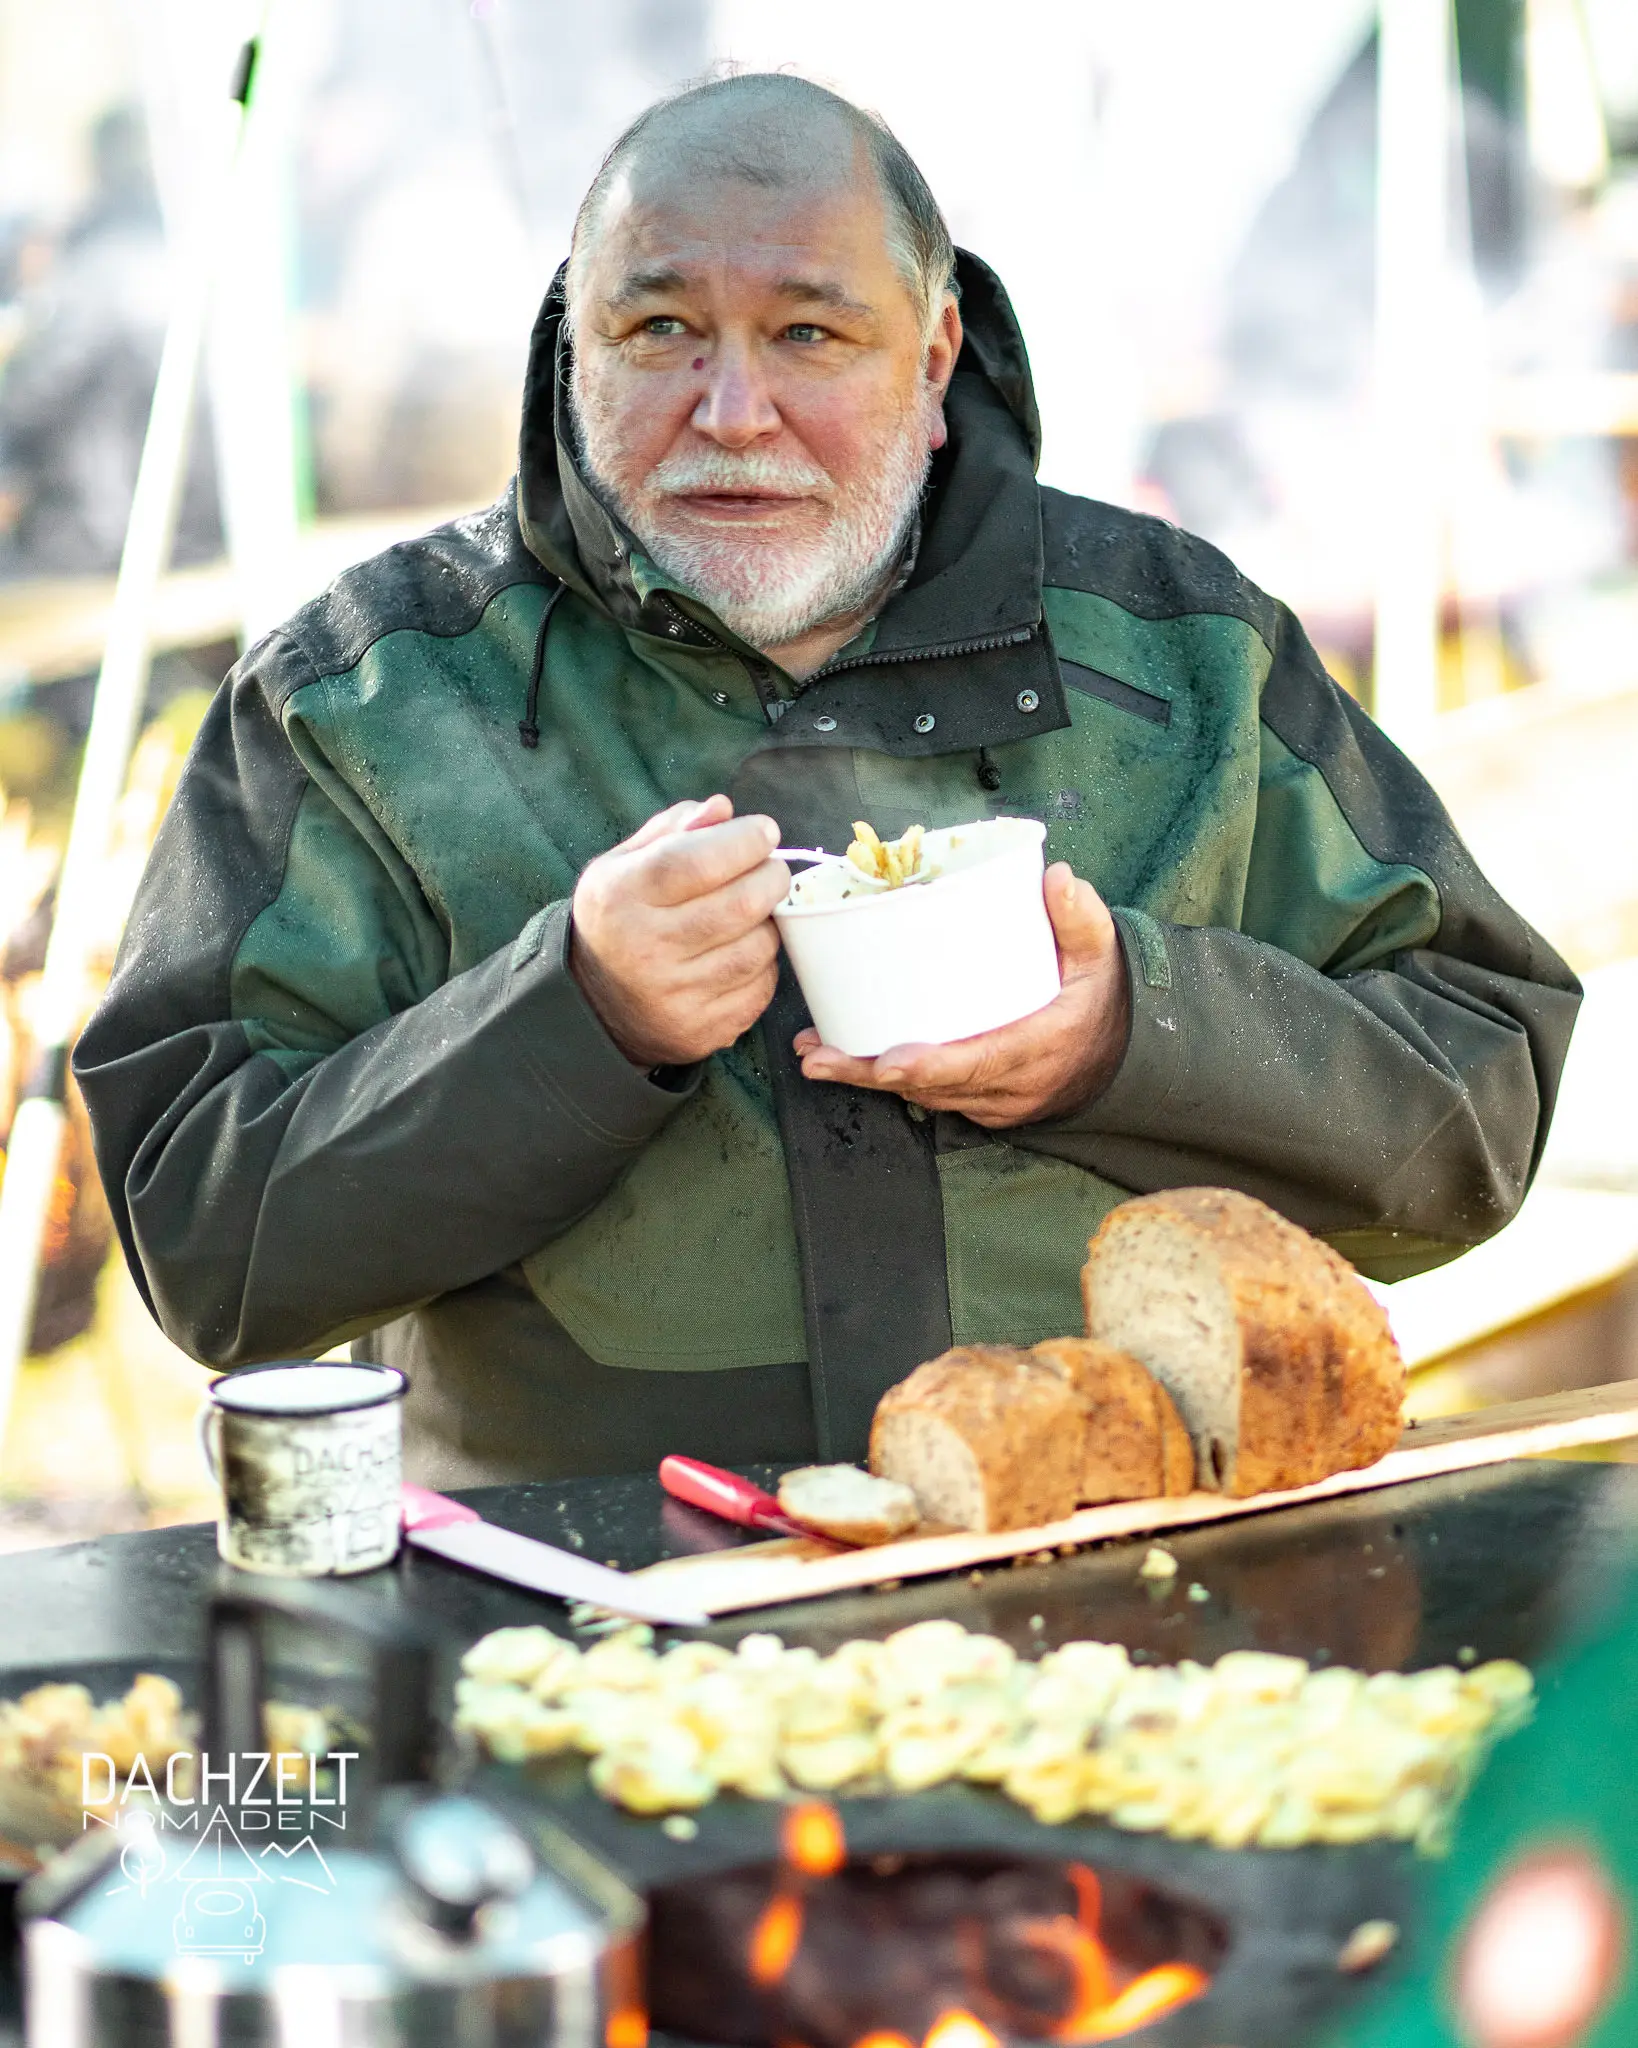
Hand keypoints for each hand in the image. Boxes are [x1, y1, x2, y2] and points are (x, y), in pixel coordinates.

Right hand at [571, 795, 789, 1068]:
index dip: (743, 840)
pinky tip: (743, 951)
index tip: (764, 832)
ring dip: (770, 922)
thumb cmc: (621, 918)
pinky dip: (763, 964)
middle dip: (771, 877)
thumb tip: (723, 810)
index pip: (696, 861)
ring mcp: (674, 995)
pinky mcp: (701, 1030)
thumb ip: (673, 829)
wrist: (595, 1005)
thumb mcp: (624, 865)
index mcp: (621, 897)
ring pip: (758, 947)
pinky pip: (760, 988)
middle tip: (770, 869)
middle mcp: (645, 948)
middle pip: (740, 903)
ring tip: (754, 911)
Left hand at [794, 862, 1129, 1126]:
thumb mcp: (1101, 955)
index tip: (886, 1063)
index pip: (981, 1062)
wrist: (1121, 1053)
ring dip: (867, 1079)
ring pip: (924, 1096)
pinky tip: (845, 1062)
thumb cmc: (1100, 997)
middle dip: (871, 1074)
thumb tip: (1057, 876)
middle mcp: (1013, 1084)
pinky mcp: (982, 1104)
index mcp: (1041, 1044)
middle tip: (817, 1056)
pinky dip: (890, 1083)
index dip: (932, 1066)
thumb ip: (1080, 916)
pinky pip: (932, 1098)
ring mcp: (996, 1101)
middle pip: (934, 1086)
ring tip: (815, 1053)